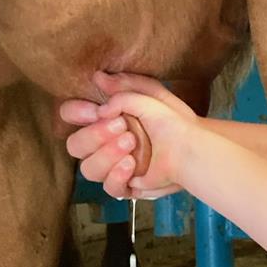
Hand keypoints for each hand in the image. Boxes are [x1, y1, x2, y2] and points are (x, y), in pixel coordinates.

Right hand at [59, 71, 197, 198]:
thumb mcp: (152, 95)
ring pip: (88, 169)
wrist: (196, 146)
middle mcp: (103, 143)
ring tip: (132, 144)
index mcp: (104, 119)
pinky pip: (109, 188)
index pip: (70, 115)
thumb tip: (98, 78)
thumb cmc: (174, 121)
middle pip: (74, 145)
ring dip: (107, 155)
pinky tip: (132, 165)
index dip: (76, 114)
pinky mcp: (127, 185)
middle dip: (94, 136)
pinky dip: (117, 175)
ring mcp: (113, 166)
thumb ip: (125, 86)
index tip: (96, 110)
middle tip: (123, 127)